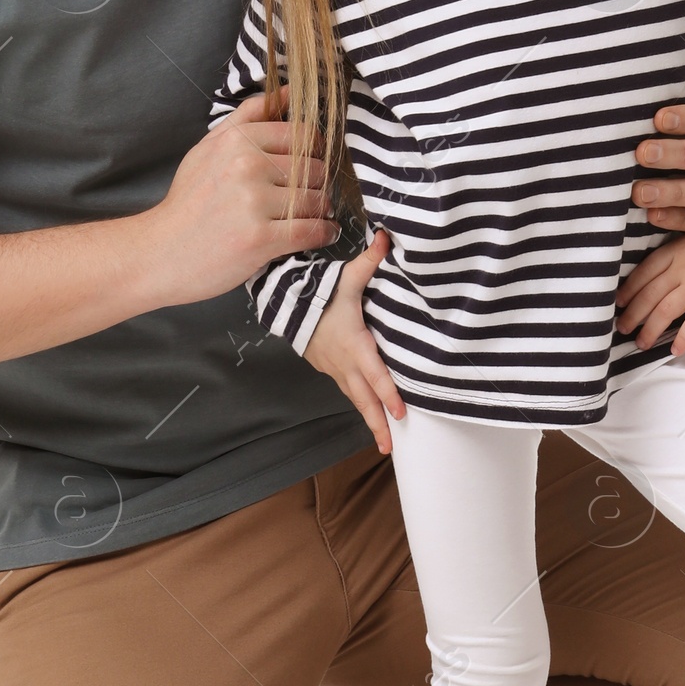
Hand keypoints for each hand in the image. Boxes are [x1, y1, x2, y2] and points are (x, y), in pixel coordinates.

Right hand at [140, 93, 337, 305]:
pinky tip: (321, 234)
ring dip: (321, 211)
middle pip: (315, 168)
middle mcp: (246, 165)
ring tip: (310, 217)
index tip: (309, 168)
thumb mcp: (209, 147)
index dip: (315, 152)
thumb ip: (248, 115)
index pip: (304, 134)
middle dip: (318, 184)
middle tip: (309, 196)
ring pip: (317, 199)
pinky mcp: (260, 238)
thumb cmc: (189, 202)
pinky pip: (313, 230)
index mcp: (236, 140)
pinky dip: (324, 234)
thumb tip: (288, 89)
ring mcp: (253, 202)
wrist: (161, 252)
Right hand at [303, 228, 405, 453]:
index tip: (401, 413)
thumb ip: (369, 261)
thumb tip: (387, 237)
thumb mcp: (346, 278)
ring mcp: (335, 369)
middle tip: (390, 448)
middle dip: (378, 423)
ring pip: (355, 399)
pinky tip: (369, 414)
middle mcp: (345, 363)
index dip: (388, 393)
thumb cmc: (317, 293)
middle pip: (364, 399)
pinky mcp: (329, 368)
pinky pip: (348, 391)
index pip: (374, 373)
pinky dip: (360, 405)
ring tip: (384, 444)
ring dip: (369, 421)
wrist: (283, 305)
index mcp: (353, 344)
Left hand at [616, 230, 684, 354]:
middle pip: (649, 295)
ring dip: (650, 330)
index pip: (644, 272)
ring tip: (642, 344)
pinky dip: (682, 338)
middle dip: (633, 314)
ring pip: (665, 311)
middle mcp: (681, 269)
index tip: (618, 302)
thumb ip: (681, 255)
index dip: (628, 289)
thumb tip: (670, 275)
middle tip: (622, 329)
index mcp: (674, 252)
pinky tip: (675, 350)